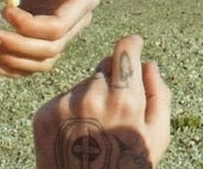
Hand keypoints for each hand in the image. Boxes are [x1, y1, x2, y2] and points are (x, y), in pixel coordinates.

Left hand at [0, 0, 99, 76]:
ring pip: (45, 60)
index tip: (4, 9)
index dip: (28, 26)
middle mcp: (80, 18)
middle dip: (17, 46)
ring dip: (14, 59)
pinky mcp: (49, 35)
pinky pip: (36, 61)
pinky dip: (17, 67)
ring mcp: (66, 29)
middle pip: (51, 48)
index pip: (58, 27)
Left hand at [33, 35, 170, 168]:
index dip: (132, 45)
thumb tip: (149, 63)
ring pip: (84, 83)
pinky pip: (63, 97)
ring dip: (91, 94)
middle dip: (113, 77)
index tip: (133, 45)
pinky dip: (71, 108)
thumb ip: (159, 94)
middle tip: (115, 107)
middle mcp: (91, 98)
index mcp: (124, 100)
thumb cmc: (126, 167)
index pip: (125, 49)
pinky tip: (76, 132)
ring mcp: (64, 106)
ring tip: (94, 127)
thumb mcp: (157, 136)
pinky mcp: (43, 115)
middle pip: (104, 65)